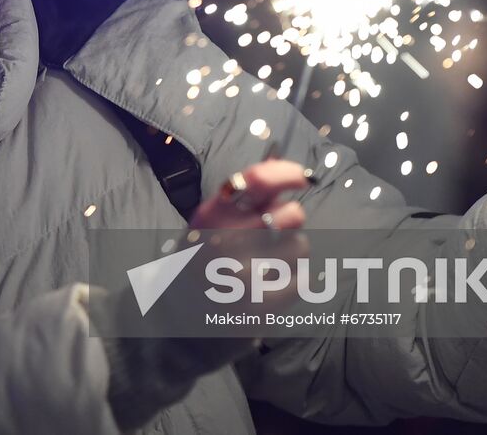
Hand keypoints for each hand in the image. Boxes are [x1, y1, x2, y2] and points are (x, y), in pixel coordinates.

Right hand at [187, 160, 309, 315]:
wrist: (182, 317)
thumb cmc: (202, 260)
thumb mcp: (209, 222)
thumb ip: (242, 198)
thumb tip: (285, 168)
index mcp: (213, 214)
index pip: (258, 179)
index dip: (288, 173)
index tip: (302, 177)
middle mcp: (226, 239)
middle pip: (292, 214)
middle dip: (290, 223)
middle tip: (272, 235)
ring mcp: (243, 274)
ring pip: (301, 247)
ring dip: (291, 256)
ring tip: (267, 265)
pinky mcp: (261, 304)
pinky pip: (304, 279)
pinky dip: (294, 283)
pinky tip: (272, 287)